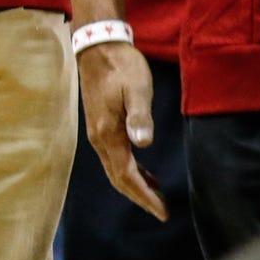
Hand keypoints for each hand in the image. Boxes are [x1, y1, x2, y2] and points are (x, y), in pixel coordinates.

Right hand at [78, 40, 167, 220]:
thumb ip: (140, 116)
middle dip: (140, 197)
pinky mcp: (101, 125)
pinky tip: (144, 170)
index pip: (126, 175)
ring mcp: (98, 133)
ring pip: (116, 169)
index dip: (144, 195)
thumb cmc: (122, 67)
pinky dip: (130, 170)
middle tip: (162, 211)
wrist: (99, 48)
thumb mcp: (137, 88)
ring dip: (135, 184)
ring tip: (156, 195)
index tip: (162, 211)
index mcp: (108, 134)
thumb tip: (144, 143)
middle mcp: (100, 139)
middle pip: (118, 178)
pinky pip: (115, 157)